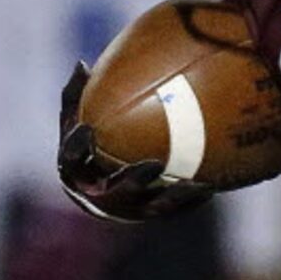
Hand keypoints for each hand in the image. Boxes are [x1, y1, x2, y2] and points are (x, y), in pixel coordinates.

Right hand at [56, 62, 213, 223]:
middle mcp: (95, 197)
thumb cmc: (90, 137)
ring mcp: (122, 210)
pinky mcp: (146, 215)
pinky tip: (209, 188)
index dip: (77, 148)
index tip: (89, 129)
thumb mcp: (77, 117)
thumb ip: (78, 96)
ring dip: (171, 197)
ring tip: (193, 184)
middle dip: (133, 181)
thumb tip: (81, 64)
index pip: (71, 161)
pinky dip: (188, 202)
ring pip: (147, 208)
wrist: (104, 176)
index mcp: (74, 172)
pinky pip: (170, 212)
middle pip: (112, 195)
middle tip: (155, 164)